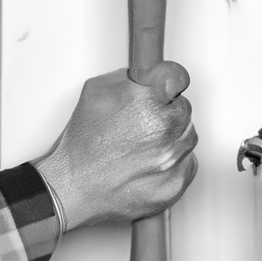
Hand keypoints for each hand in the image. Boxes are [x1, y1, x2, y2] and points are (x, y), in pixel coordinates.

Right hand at [32, 61, 197, 230]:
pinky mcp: (175, 184)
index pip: (176, 78)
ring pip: (188, 135)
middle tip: (144, 121)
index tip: (166, 86)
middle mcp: (163, 130)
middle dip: (167, 111)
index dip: (167, 82)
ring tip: (143, 144)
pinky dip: (173, 162)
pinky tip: (150, 162)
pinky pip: (188, 163)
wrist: (73, 187)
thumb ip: (129, 77)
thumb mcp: (97, 91)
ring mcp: (172, 159)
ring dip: (172, 136)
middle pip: (184, 108)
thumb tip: (149, 73)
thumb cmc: (81, 144)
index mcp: (146, 102)